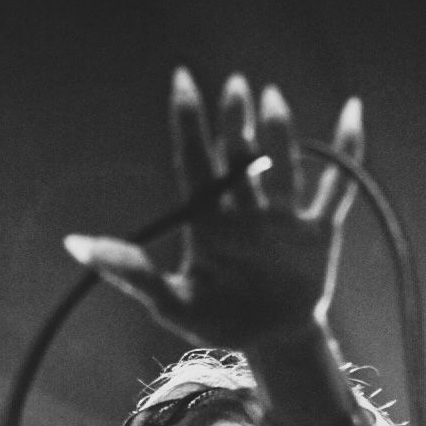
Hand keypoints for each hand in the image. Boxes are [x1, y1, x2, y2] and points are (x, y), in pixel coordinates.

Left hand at [64, 69, 364, 347]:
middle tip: (234, 86)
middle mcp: (244, 210)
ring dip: (277, 134)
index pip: (195, 162)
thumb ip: (131, 273)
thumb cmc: (219, 321)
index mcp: (208, 220)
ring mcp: (282, 217)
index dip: (189, 123)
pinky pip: (336, 189)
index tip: (183, 81)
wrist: (272, 343)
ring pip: (282, 167)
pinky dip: (347, 154)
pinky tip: (351, 113)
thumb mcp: (171, 303)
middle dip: (235, 123)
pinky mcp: (317, 231)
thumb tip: (74, 244)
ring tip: (270, 99)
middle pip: (238, 157)